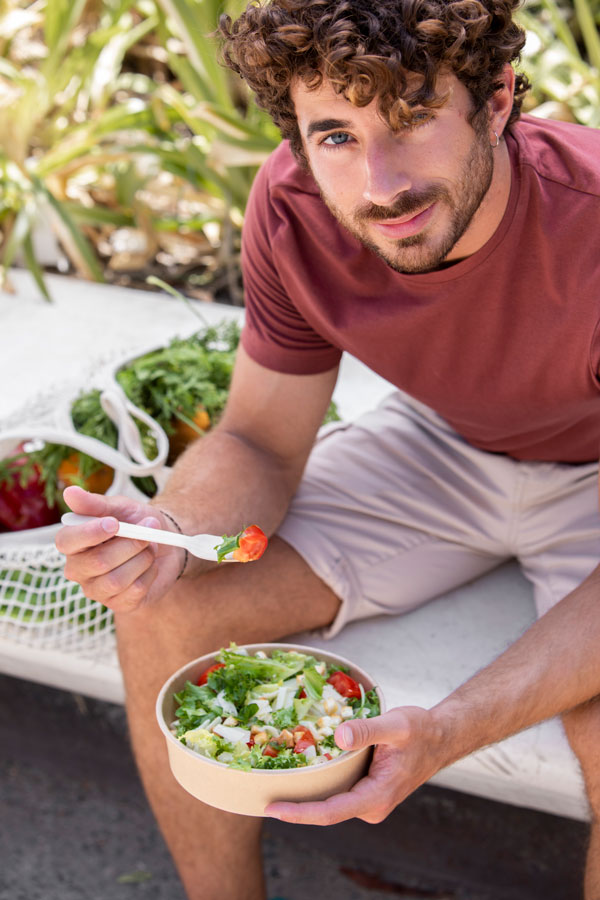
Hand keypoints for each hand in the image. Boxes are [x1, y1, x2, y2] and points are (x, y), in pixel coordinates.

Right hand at [55, 485, 183, 612]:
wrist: (168, 542)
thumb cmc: (138, 522)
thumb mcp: (120, 507)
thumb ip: (95, 503)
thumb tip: (69, 492)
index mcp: (73, 543)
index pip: (66, 541)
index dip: (90, 533)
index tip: (114, 523)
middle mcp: (79, 569)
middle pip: (98, 562)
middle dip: (129, 544)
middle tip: (147, 530)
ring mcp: (97, 590)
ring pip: (117, 579)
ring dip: (142, 558)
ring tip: (149, 547)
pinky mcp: (119, 604)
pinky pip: (135, 591)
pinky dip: (150, 573)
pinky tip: (150, 566)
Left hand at [265, 706, 445, 824]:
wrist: (440, 737)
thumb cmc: (421, 731)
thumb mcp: (396, 725)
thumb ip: (366, 731)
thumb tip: (338, 736)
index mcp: (377, 796)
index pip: (330, 812)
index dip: (299, 812)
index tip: (271, 808)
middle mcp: (371, 805)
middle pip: (325, 811)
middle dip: (294, 805)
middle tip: (259, 790)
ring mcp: (368, 800)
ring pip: (329, 801)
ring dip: (304, 794)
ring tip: (271, 780)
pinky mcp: (365, 791)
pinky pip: (336, 792)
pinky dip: (318, 783)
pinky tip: (299, 770)